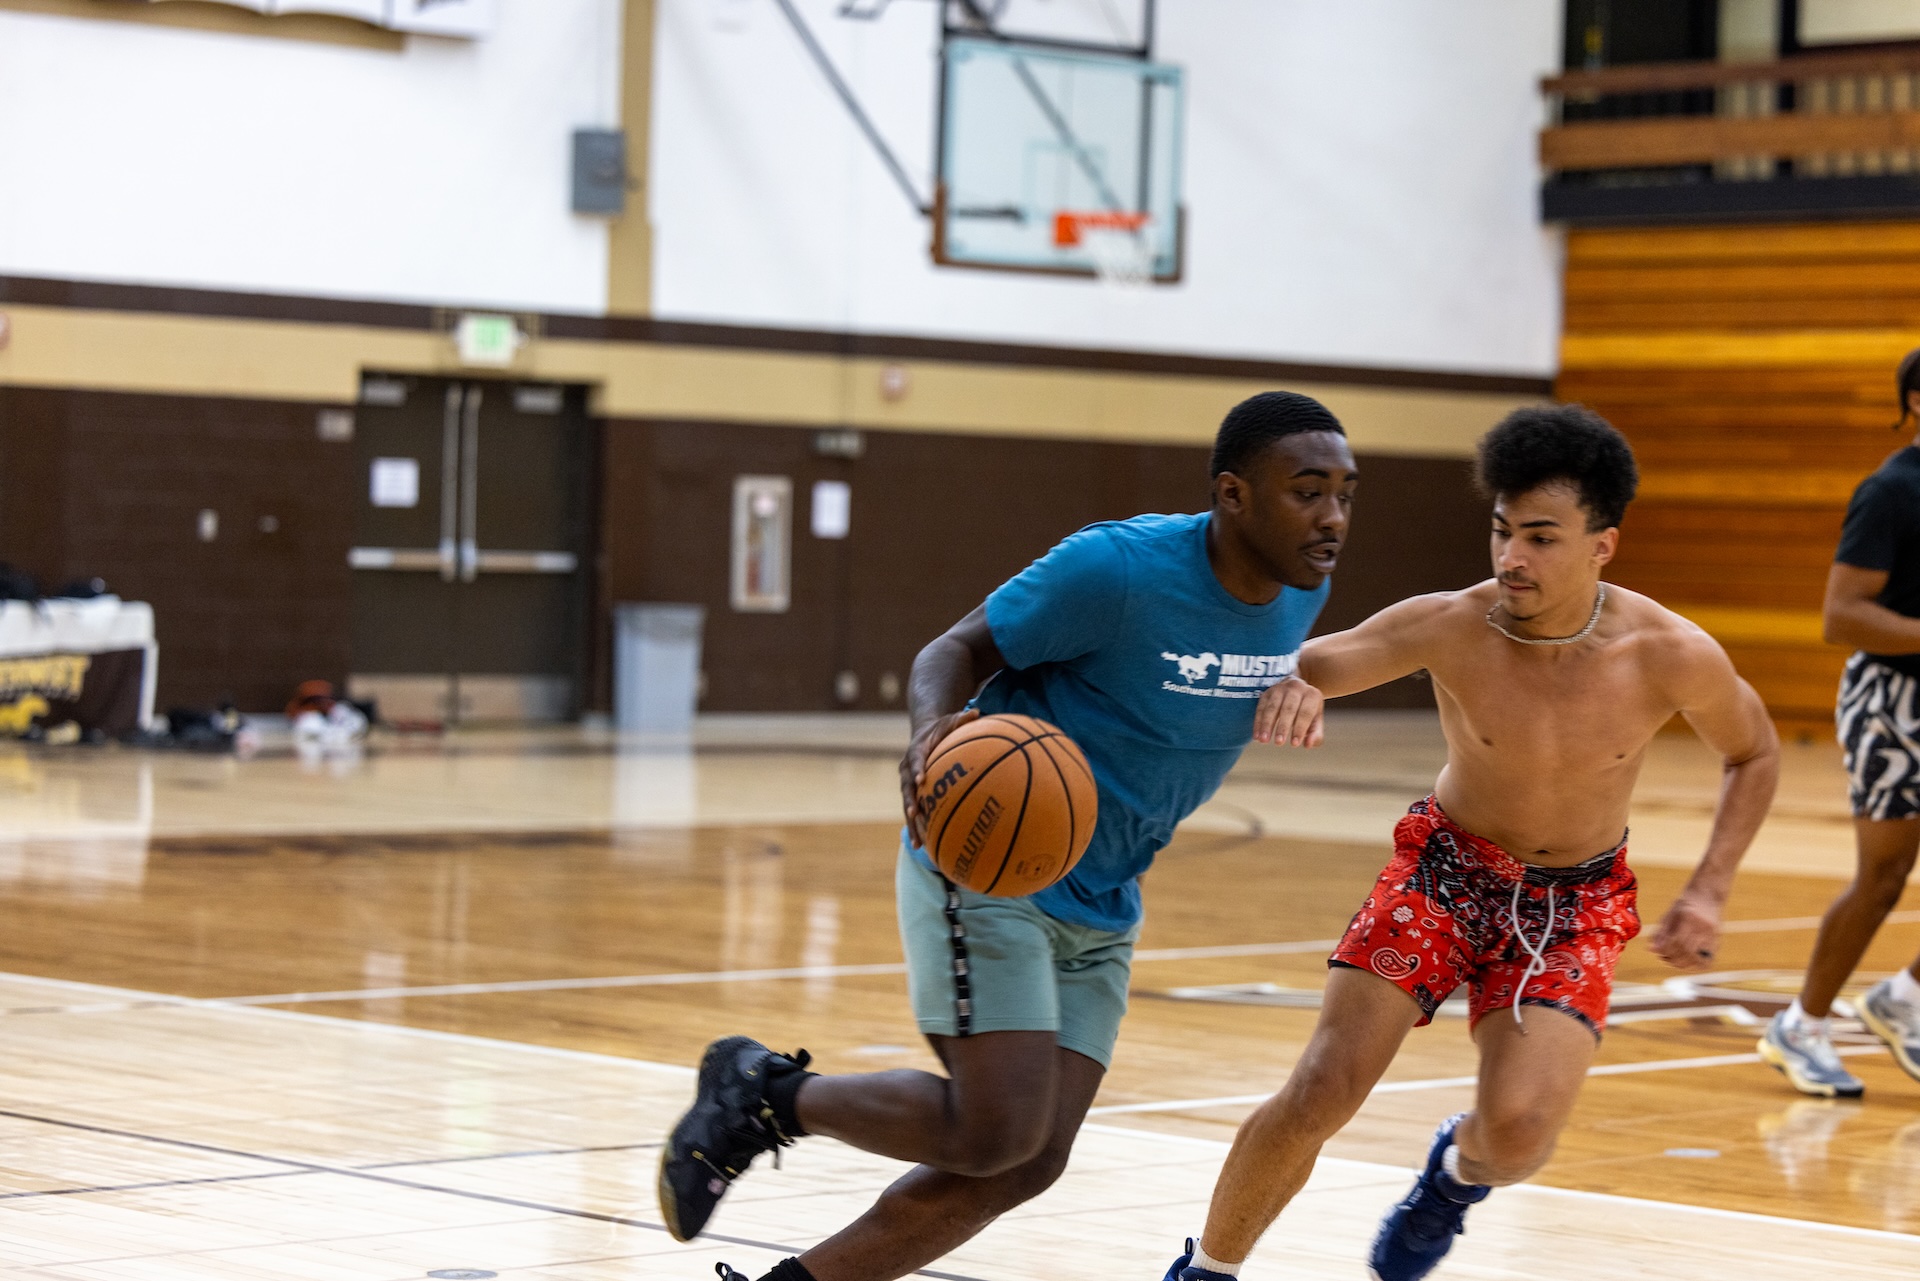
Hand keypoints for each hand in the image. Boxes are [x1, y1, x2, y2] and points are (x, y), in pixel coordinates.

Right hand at [900, 708, 978, 845]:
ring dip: (911, 823)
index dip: (917, 768)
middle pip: (906, 787)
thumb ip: (962, 719)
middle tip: (915, 813)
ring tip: (917, 843)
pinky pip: (914, 812)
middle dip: (910, 802)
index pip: (915, 759)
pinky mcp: (912, 794)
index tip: (922, 779)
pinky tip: (924, 846)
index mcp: (916, 750)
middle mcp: (908, 769)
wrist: (923, 735)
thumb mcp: (951, 720)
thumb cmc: (942, 729)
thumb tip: (977, 712)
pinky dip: (917, 827)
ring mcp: (908, 783)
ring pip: (907, 805)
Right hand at [1253, 677, 1324, 747]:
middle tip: (1279, 743)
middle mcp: (1296, 688)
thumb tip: (1308, 744)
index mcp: (1312, 695)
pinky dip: (1258, 722)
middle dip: (1283, 727)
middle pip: (1288, 708)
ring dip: (1267, 725)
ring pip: (1272, 707)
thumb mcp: (1316, 720)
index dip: (1299, 729)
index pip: (1306, 713)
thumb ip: (1315, 734)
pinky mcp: (1267, 692)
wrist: (1296, 689)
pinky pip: (1261, 707)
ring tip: (1264, 740)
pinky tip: (1256, 735)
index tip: (1294, 744)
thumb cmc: (1307, 710)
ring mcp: (1280, 689)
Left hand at [1648, 889, 1721, 971]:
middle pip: (1687, 951)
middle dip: (1673, 958)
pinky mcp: (1718, 941)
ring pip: (1698, 959)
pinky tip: (1686, 962)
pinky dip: (1696, 965)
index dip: (1666, 950)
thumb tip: (1651, 950)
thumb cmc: (1684, 905)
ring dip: (1683, 964)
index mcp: (1690, 917)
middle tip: (1664, 957)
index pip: (1677, 941)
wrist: (1707, 896)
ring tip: (1673, 960)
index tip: (1658, 952)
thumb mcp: (1670, 914)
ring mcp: (1713, 935)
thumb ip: (1661, 933)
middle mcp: (1704, 927)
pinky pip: (1708, 960)